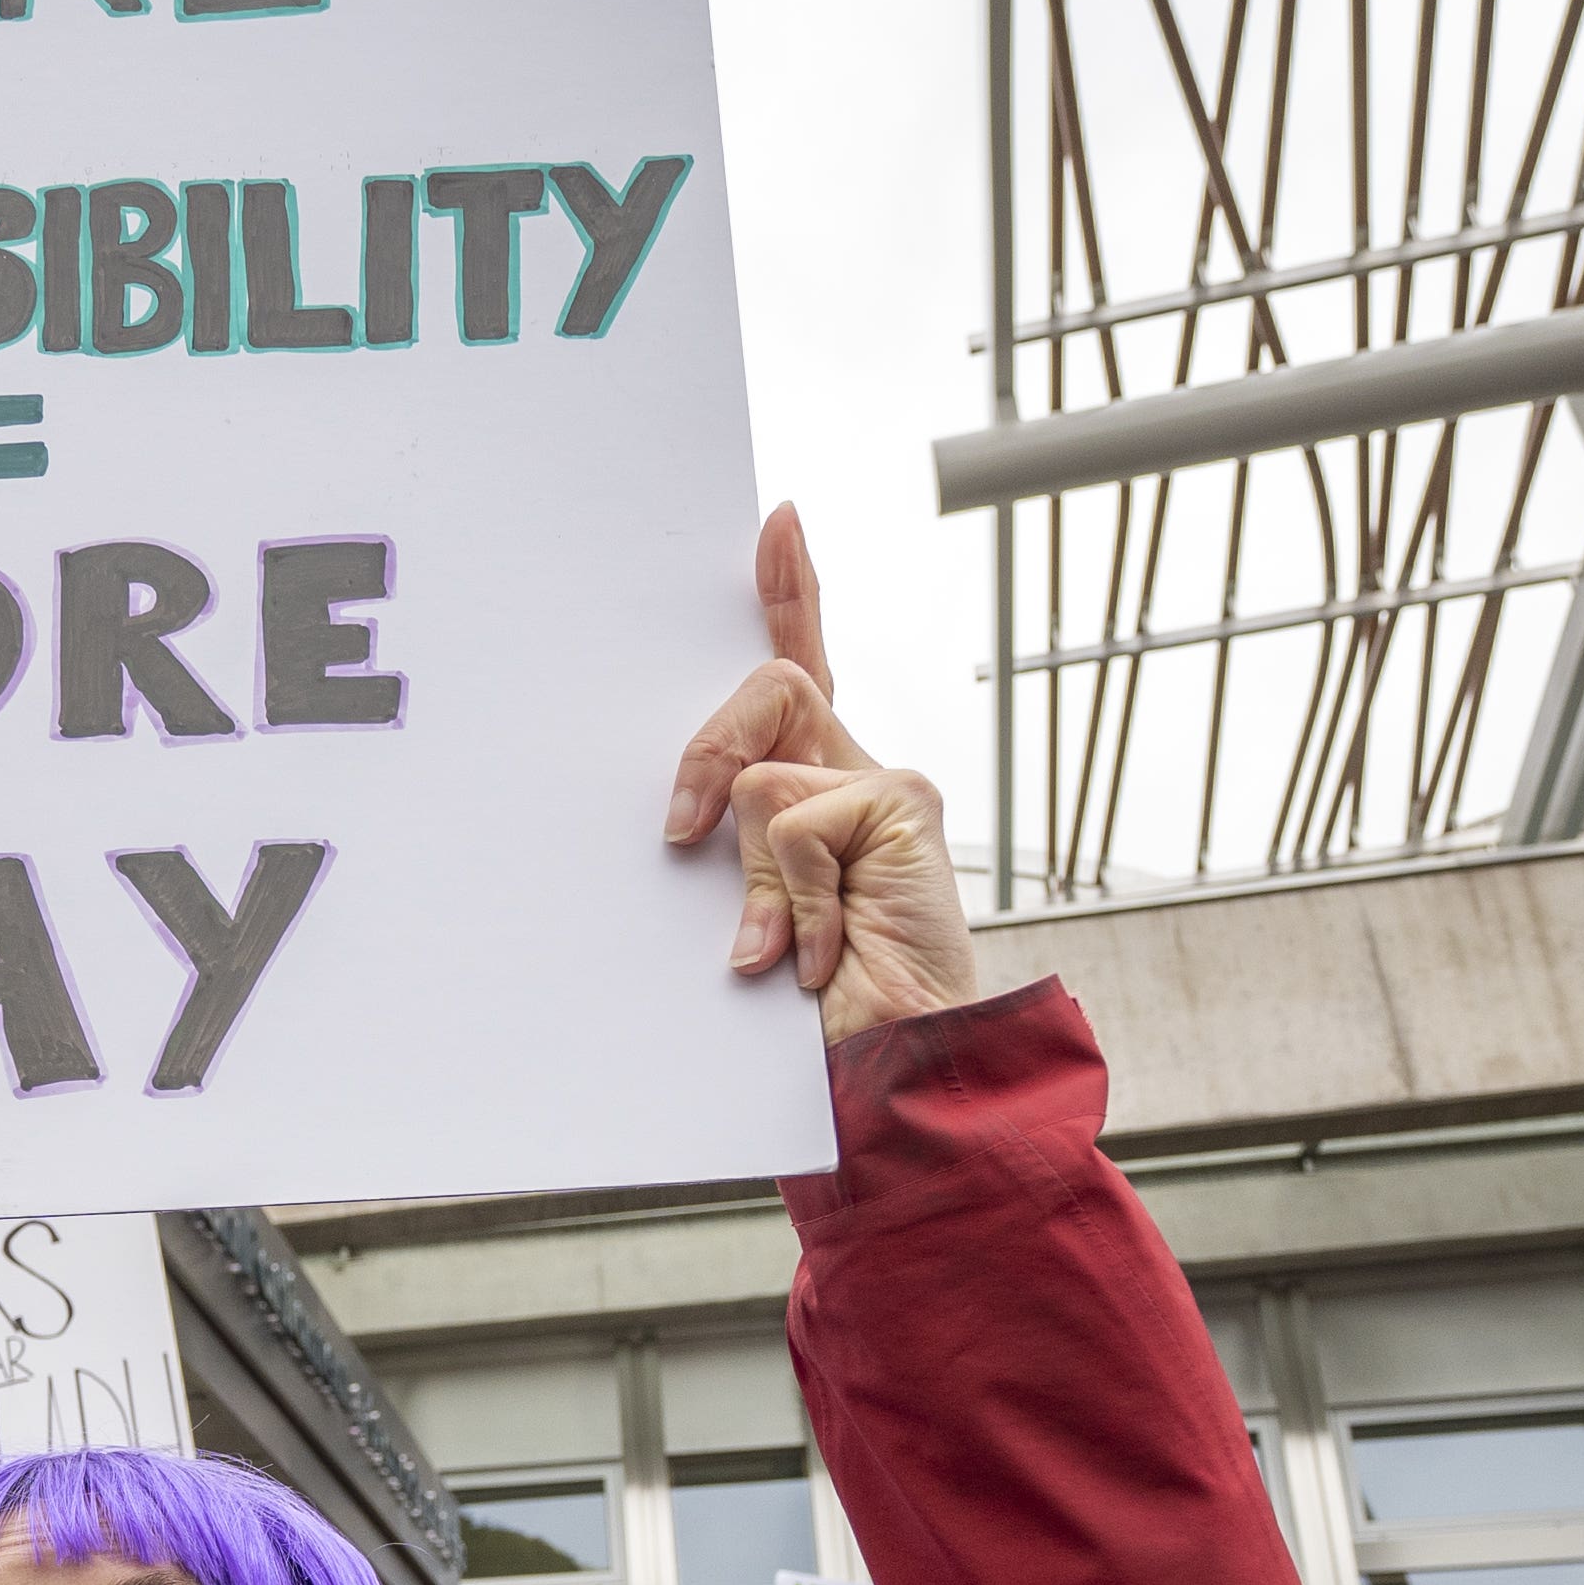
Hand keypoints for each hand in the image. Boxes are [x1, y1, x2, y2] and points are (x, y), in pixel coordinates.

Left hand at [661, 511, 979, 1041]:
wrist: (889, 1061)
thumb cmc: (814, 1001)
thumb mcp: (754, 905)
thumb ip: (739, 838)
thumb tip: (695, 812)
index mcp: (818, 786)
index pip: (802, 664)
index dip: (791, 591)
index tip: (778, 524)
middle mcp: (856, 771)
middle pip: (769, 685)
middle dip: (706, 751)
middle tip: (679, 833)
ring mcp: (889, 785)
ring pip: (763, 770)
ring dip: (753, 873)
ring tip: (781, 946)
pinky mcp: (904, 804)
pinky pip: (792, 821)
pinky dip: (792, 901)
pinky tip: (819, 955)